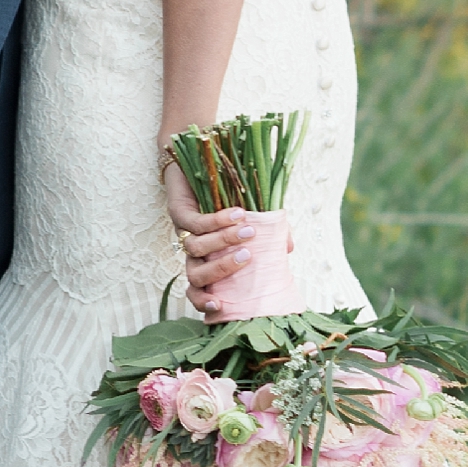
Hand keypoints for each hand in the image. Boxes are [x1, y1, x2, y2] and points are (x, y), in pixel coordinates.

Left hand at [162, 152, 264, 317]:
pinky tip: (238, 214)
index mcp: (207, 261)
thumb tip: (288, 250)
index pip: (198, 291)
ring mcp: (184, 232)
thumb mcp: (254, 219)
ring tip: (248, 231)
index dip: (203, 302)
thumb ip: (270, 236)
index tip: (221, 305)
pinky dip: (217, 221)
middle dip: (221, 271)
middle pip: (196, 276)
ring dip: (223, 242)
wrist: (199, 161)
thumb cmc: (229, 196)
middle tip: (247, 257)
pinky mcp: (178, 212)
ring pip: (196, 249)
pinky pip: (195, 223)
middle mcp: (193, 252)